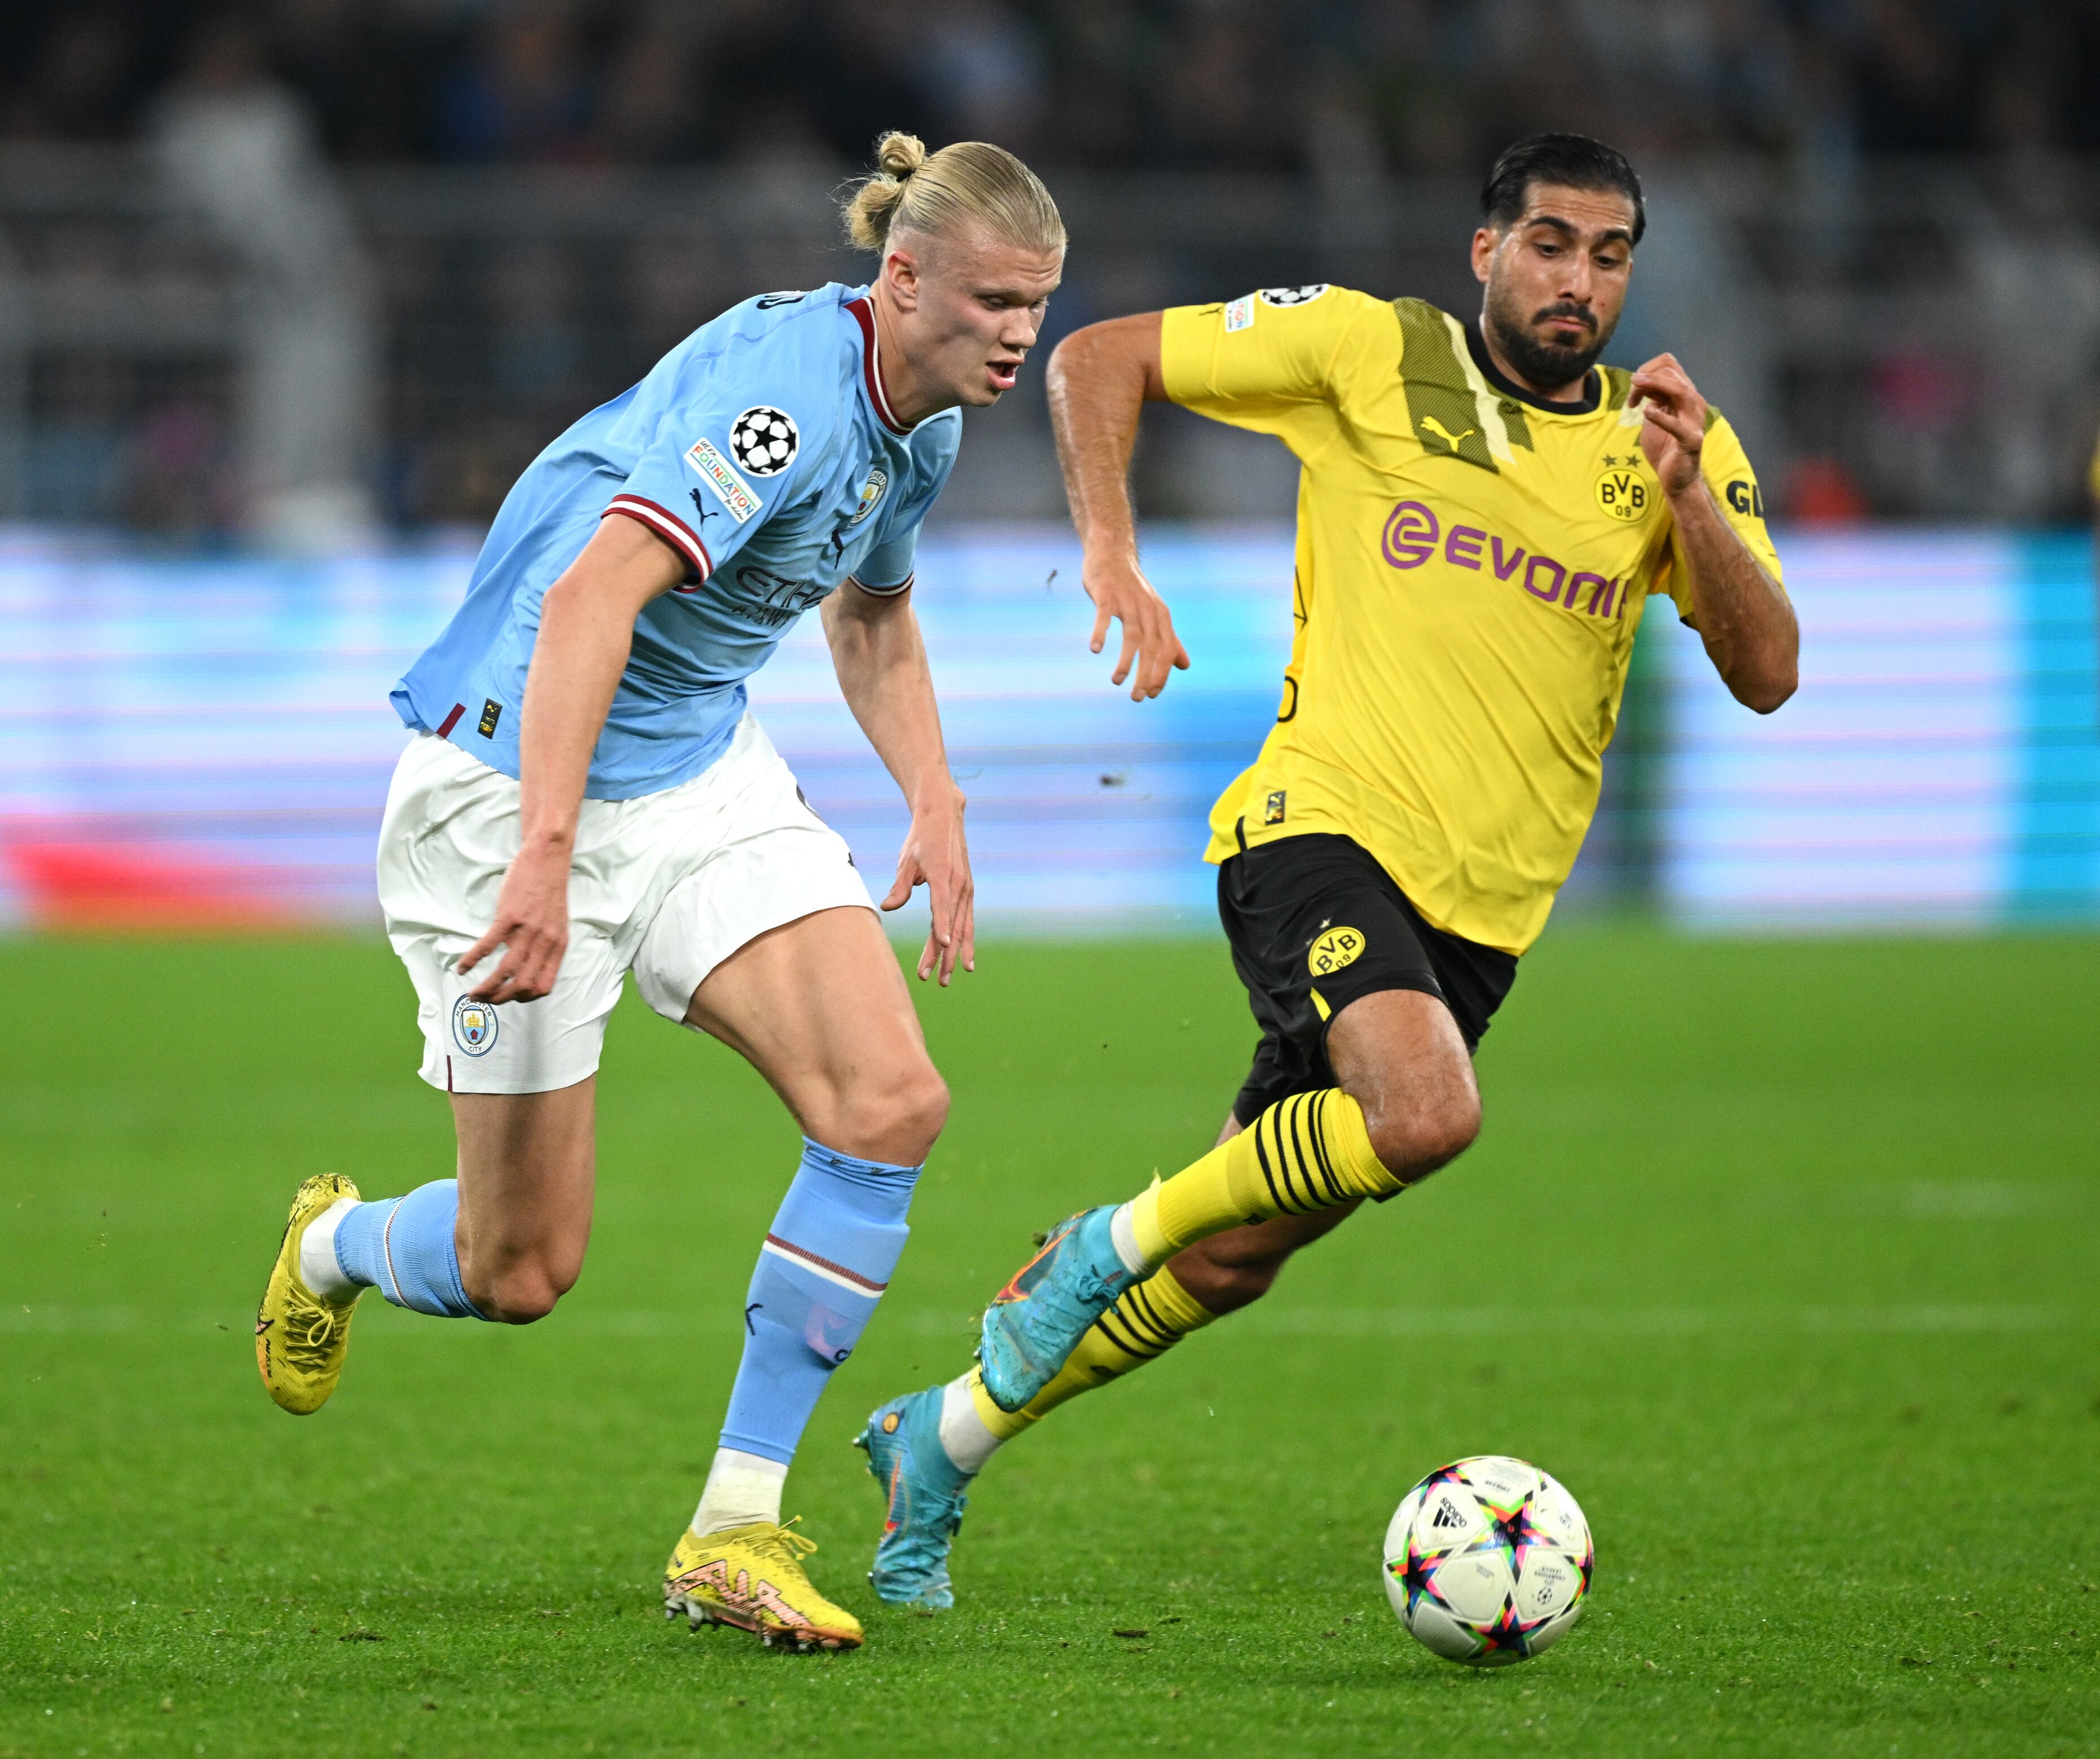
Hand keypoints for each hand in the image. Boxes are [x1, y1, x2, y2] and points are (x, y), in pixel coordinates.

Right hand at [456, 841, 570, 1004]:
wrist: (547, 859)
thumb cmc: (549, 891)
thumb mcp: (556, 923)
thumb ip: (545, 946)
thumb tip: (526, 965)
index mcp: (558, 946)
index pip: (544, 986)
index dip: (525, 998)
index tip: (510, 997)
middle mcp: (545, 943)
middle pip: (523, 985)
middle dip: (501, 999)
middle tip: (485, 1001)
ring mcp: (527, 931)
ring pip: (505, 972)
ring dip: (486, 988)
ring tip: (472, 993)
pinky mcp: (509, 917)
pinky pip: (488, 946)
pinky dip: (473, 960)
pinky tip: (462, 967)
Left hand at [881, 787, 974, 985]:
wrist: (944, 816)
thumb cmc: (920, 839)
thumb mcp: (906, 860)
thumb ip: (900, 886)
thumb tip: (888, 908)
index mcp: (941, 875)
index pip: (942, 906)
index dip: (942, 927)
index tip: (942, 946)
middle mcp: (958, 884)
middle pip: (953, 924)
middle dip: (944, 954)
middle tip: (935, 979)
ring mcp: (966, 888)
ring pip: (963, 927)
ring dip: (956, 954)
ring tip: (949, 977)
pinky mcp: (967, 890)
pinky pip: (968, 920)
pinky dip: (966, 940)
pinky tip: (965, 960)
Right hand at [1084, 550, 1189, 700]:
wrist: (1112, 553)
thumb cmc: (1132, 589)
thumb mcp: (1155, 613)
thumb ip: (1170, 639)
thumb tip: (1184, 665)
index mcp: (1160, 616)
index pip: (1167, 649)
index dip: (1162, 673)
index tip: (1152, 694)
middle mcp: (1147, 608)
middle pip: (1151, 647)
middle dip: (1146, 674)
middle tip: (1138, 698)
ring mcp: (1127, 600)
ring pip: (1131, 635)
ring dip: (1125, 661)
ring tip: (1117, 681)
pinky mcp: (1106, 593)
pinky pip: (1103, 615)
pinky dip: (1100, 632)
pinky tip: (1095, 650)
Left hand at [1629, 353, 1706, 499]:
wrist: (1677, 477)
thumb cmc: (1665, 445)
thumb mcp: (1655, 415)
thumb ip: (1652, 397)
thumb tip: (1640, 380)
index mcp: (1684, 394)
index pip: (1669, 364)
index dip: (1647, 369)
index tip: (1633, 386)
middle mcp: (1693, 402)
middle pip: (1672, 373)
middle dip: (1645, 378)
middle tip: (1631, 395)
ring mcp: (1694, 420)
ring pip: (1680, 390)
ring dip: (1655, 386)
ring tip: (1636, 390)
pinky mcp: (1691, 440)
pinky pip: (1678, 425)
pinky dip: (1661, 417)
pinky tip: (1647, 413)